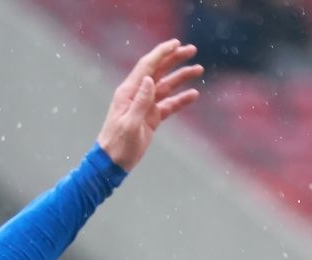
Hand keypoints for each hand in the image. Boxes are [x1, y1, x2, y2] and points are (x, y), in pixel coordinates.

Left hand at [96, 40, 202, 171]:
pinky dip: (181, 99)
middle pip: (159, 71)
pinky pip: (169, 105)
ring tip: (198, 69)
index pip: (147, 66)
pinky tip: (193, 95)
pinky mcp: (151, 118)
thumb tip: (150, 79)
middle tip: (192, 50)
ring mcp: (145, 106)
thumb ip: (140, 102)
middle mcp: (137, 95)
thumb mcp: (129, 124)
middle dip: (175, 59)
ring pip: (166, 86)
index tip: (176, 43)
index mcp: (129, 92)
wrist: (112, 163)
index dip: (162, 53)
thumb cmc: (117, 144)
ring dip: (182, 77)